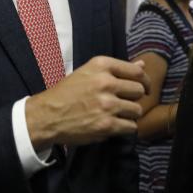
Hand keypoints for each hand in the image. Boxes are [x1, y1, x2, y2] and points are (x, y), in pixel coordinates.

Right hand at [24, 55, 148, 149]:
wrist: (48, 115)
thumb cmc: (67, 92)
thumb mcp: (89, 73)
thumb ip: (117, 69)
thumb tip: (142, 65)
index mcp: (101, 65)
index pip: (136, 71)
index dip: (144, 81)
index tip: (144, 88)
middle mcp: (106, 82)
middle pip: (139, 91)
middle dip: (134, 98)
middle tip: (124, 103)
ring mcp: (107, 105)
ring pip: (137, 110)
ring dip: (130, 114)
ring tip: (117, 115)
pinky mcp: (106, 125)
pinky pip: (131, 127)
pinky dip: (125, 128)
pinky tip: (114, 124)